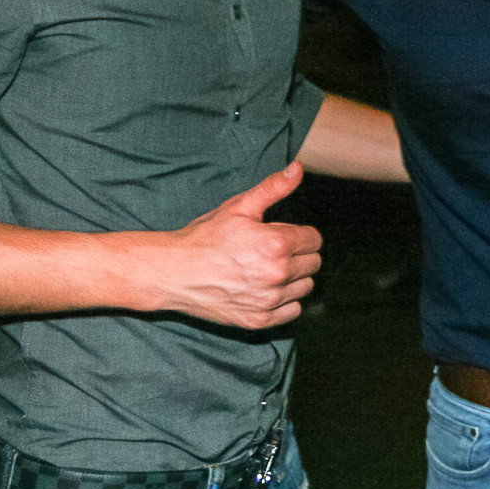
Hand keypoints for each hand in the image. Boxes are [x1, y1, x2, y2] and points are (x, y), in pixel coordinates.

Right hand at [155, 163, 321, 328]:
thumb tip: (298, 168)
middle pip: (313, 264)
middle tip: (274, 252)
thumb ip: (274, 188)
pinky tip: (266, 290)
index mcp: (277, 244)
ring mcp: (268, 300)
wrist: (174, 272)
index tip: (283, 235)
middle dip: (299, 255)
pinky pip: (292, 311)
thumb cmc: (205, 237)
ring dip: (294, 279)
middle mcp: (277, 274)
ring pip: (305, 288)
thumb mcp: (239, 206)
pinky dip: (285, 302)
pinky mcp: (258, 320)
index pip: (315, 240)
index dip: (301, 234)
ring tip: (269, 270)